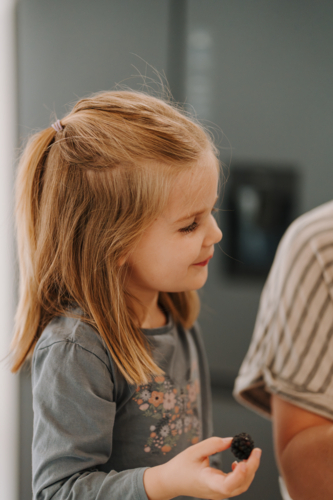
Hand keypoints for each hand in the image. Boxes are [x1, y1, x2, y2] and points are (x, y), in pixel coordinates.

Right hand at [143, 436, 261, 499]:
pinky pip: (237, 485)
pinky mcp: (220, 491)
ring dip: (249, 470)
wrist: (171, 481)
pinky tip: (239, 462)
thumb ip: (213, 445)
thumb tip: (231, 440)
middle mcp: (216, 492)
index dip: (238, 475)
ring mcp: (219, 494)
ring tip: (251, 453)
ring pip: (241, 486)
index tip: (243, 461)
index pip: (227, 485)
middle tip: (256, 450)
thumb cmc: (181, 467)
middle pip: (240, 485)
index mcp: (208, 483)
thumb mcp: (193, 451)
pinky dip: (243, 474)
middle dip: (251, 467)